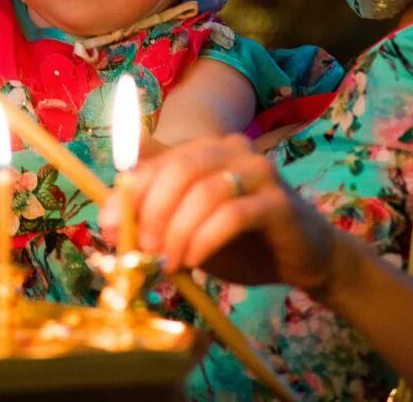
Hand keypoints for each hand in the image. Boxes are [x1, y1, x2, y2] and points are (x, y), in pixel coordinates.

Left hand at [102, 133, 353, 295]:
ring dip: (178, 231)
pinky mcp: (279, 200)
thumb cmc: (241, 242)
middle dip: (153, 212)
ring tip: (169, 263)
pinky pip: (232, 214)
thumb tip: (111, 221)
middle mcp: (231, 149)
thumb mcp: (189, 227)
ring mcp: (259, 170)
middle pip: (178, 169)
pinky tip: (194, 261)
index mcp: (205, 150)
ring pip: (204, 191)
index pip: (155, 162)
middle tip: (144, 250)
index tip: (108, 230)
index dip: (127, 195)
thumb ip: (157, 216)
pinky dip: (205, 238)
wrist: (303, 259)